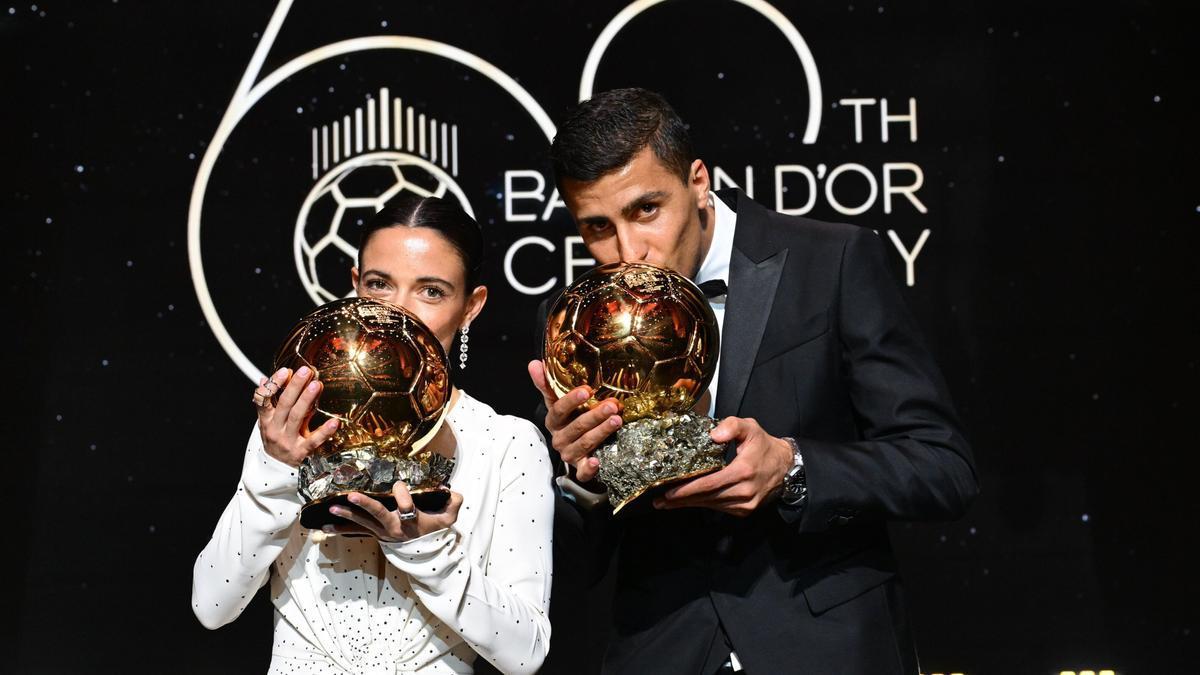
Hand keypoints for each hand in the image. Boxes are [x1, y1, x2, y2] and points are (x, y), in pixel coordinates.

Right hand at [254, 366, 338, 466]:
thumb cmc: (276, 439)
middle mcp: (275, 429)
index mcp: (266, 420)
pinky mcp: (301, 452)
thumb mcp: (268, 421)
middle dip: (294, 386)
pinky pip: (313, 441)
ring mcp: (287, 441)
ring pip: (296, 418)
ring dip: (306, 400)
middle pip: (284, 405)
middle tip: (305, 371)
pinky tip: (334, 422)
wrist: (275, 469)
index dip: (272, 385)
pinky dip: (324, 432)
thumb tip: (263, 379)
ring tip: (316, 385)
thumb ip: (269, 401)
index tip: (284, 371)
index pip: (262, 400)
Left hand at [324, 481, 462, 541]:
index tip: (401, 487)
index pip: (405, 503)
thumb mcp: (450, 517)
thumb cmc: (436, 530)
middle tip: (350, 496)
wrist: (425, 554)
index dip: (403, 494)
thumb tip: (451, 490)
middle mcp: (393, 526)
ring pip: (362, 522)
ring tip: (331, 508)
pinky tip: (324, 525)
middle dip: (364, 505)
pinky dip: (339, 528)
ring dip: (346, 515)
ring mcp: (381, 531)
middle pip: (377, 514)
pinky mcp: (374, 533)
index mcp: (411, 519)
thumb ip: (454, 501)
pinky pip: (354, 531)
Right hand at [527, 359, 621, 481]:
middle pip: (576, 427)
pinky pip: (582, 472)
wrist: (574, 448)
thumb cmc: (568, 420)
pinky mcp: (579, 468)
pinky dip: (588, 468)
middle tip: (612, 405)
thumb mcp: (557, 402)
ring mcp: (569, 454)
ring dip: (601, 432)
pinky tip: (596, 461)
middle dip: (595, 416)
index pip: (558, 409)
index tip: (586, 389)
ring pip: (584, 444)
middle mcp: (560, 438)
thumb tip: (534, 363)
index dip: (571, 400)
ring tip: (617, 420)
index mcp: (553, 421)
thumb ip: (547, 384)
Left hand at [654, 417, 792, 516]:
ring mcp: (745, 503)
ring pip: (711, 505)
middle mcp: (744, 491)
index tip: (668, 491)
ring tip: (668, 503)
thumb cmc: (763, 446)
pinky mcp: (745, 510)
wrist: (785, 467)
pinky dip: (703, 504)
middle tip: (659, 500)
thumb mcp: (750, 427)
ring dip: (689, 504)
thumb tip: (713, 434)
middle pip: (707, 497)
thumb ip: (732, 425)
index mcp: (743, 471)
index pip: (709, 484)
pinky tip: (689, 501)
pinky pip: (719, 508)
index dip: (687, 489)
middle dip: (681, 500)